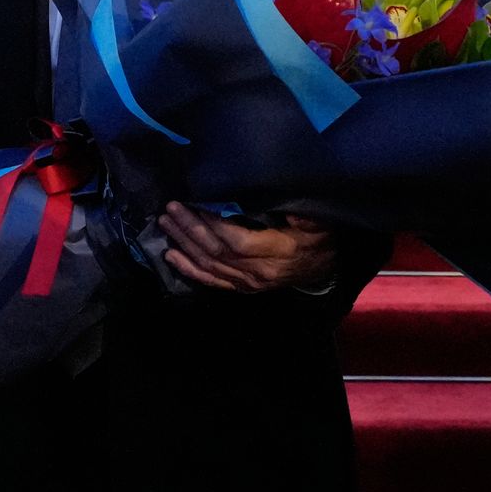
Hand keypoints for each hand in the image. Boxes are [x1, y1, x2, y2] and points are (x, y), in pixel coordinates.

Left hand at [157, 203, 335, 292]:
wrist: (324, 270)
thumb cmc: (319, 240)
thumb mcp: (320, 223)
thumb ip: (305, 215)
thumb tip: (290, 208)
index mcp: (278, 251)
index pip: (237, 241)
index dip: (213, 225)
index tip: (194, 204)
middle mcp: (259, 271)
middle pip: (217, 253)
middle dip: (190, 230)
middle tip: (171, 209)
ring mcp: (248, 283)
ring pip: (209, 266)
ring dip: (184, 245)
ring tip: (166, 224)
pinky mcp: (242, 288)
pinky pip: (211, 281)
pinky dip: (189, 270)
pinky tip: (171, 256)